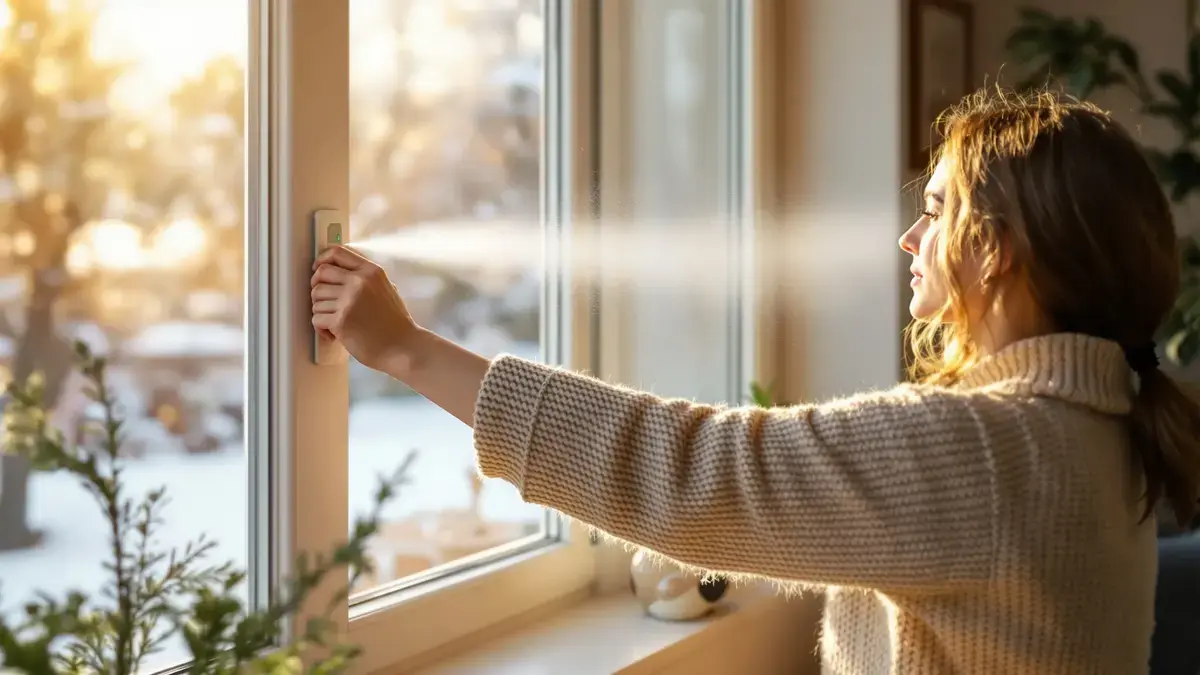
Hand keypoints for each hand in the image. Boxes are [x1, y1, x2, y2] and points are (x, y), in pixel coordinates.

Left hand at [311, 245, 417, 371]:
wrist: (402, 347)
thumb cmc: (395, 323)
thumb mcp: (387, 289)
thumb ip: (366, 278)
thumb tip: (340, 272)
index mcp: (371, 272)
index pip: (337, 253)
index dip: (321, 260)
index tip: (317, 270)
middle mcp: (359, 282)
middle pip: (321, 274)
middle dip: (316, 287)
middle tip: (324, 300)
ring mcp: (349, 301)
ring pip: (315, 298)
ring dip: (321, 311)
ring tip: (334, 322)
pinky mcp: (340, 320)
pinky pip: (316, 318)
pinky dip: (321, 328)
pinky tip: (334, 335)